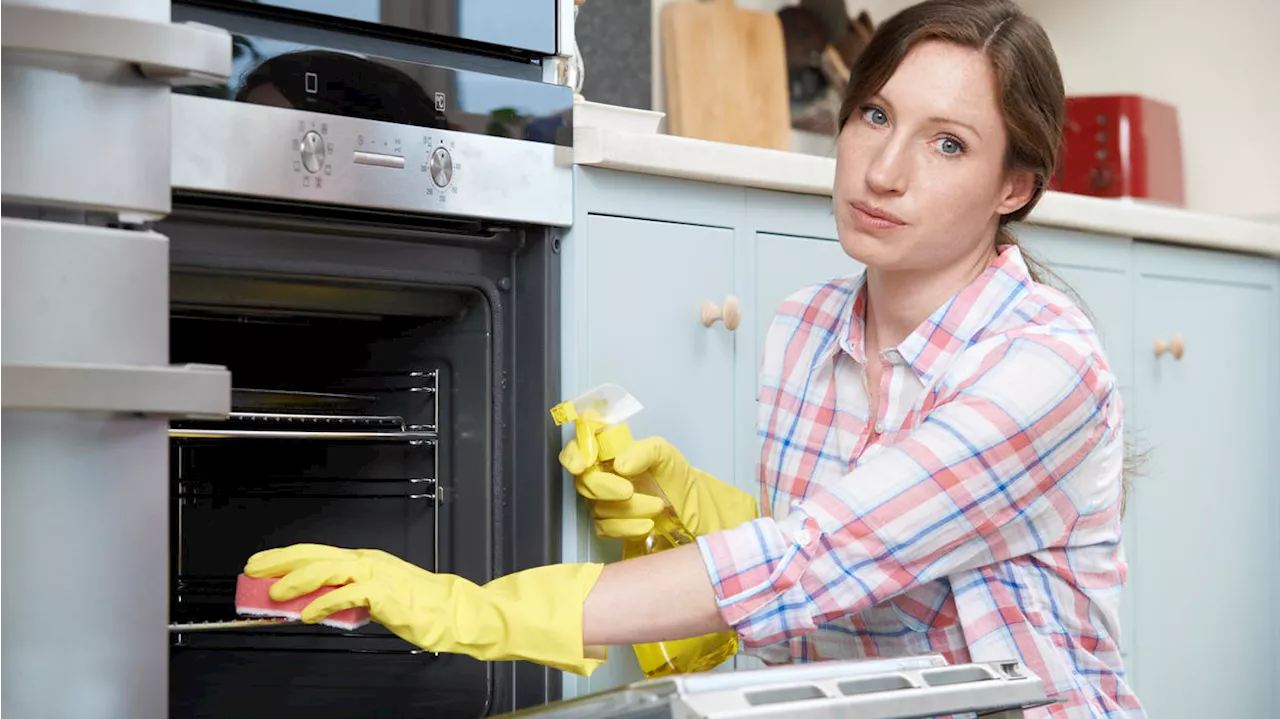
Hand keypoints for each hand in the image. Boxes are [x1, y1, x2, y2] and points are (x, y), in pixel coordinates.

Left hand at [243, 543, 606, 674]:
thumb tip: (312, 606)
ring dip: (296, 580)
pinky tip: (308, 613)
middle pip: (315, 555)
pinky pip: (347, 593)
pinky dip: (324, 601)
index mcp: (365, 561)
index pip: (318, 554)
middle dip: (281, 562)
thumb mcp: (374, 601)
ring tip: (273, 594)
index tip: (262, 566)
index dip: (287, 558)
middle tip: (253, 570)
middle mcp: (367, 561)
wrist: (456, 612)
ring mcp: (376, 574)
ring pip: (327, 569)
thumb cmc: (420, 607)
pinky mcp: (384, 592)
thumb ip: (346, 599)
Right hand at [559, 435, 758, 539]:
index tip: (581, 466)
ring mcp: (603, 503)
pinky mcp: (610, 526)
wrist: (693, 510)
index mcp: (608, 453)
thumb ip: (643, 452)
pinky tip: (647, 525)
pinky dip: (626, 528)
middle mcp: (601, 476)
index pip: (577, 449)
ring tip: (657, 507)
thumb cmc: (676, 477)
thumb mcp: (666, 455)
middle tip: (630, 490)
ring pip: (597, 508)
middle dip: (605, 488)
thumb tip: (618, 465)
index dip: (572, 455)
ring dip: (627, 510)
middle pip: (584, 482)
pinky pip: (605, 529)